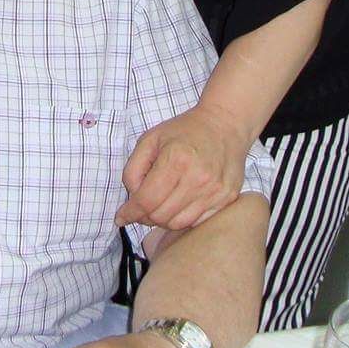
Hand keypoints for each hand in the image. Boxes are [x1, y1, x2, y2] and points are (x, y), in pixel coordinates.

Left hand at [116, 105, 249, 229]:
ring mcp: (215, 191)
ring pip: (178, 223)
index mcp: (176, 160)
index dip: (130, 212)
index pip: (147, 200)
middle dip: (144, 216)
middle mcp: (198, 178)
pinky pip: (197, 222)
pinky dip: (182, 219)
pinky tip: (177, 206)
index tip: (121, 216)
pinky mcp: (226, 198)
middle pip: (161, 216)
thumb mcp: (150, 139)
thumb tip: (132, 198)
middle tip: (140, 209)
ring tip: (158, 207)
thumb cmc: (184, 130)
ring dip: (162, 220)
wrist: (225, 124)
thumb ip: (133, 169)